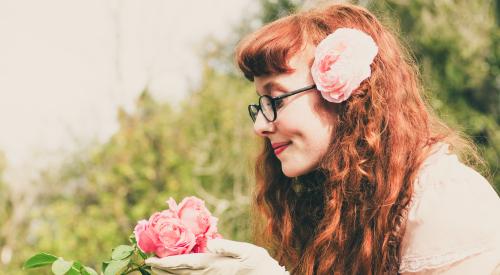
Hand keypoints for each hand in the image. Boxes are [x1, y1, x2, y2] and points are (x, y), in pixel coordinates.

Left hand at [145, 239, 288, 274]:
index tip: (152, 260)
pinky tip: (179, 271)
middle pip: (182, 272)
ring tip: (157, 268)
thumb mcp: (247, 251)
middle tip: (147, 263)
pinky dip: (184, 274)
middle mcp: (210, 273)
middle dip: (164, 268)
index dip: (168, 262)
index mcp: (215, 264)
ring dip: (171, 272)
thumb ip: (227, 247)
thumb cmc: (259, 264)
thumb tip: (210, 243)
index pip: (186, 263)